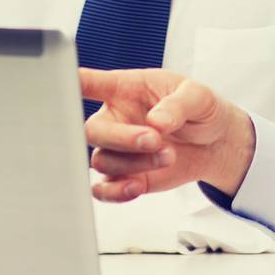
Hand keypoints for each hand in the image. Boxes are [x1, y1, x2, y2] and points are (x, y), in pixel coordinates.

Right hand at [79, 68, 255, 201]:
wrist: (214, 142)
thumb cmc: (200, 109)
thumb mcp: (198, 96)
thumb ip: (178, 104)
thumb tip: (157, 121)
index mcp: (124, 88)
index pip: (88, 82)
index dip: (68, 82)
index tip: (60, 84)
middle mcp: (114, 118)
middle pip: (91, 130)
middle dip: (121, 138)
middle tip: (154, 139)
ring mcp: (116, 149)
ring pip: (102, 161)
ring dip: (135, 163)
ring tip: (168, 154)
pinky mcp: (124, 175)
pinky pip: (104, 189)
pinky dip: (117, 192)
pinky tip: (137, 186)